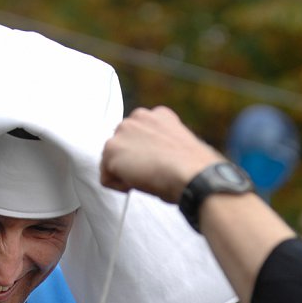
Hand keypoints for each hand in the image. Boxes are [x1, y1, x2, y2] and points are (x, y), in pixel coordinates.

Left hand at [100, 106, 224, 200]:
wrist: (194, 175)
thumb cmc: (195, 169)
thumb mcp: (182, 148)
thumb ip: (164, 146)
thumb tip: (161, 161)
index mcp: (158, 115)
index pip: (139, 135)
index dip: (146, 155)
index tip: (158, 166)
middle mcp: (138, 117)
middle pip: (122, 146)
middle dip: (132, 162)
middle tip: (151, 174)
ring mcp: (122, 132)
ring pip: (112, 161)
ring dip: (125, 174)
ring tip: (147, 179)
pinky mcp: (111, 150)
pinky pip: (106, 178)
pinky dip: (119, 187)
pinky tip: (138, 184)